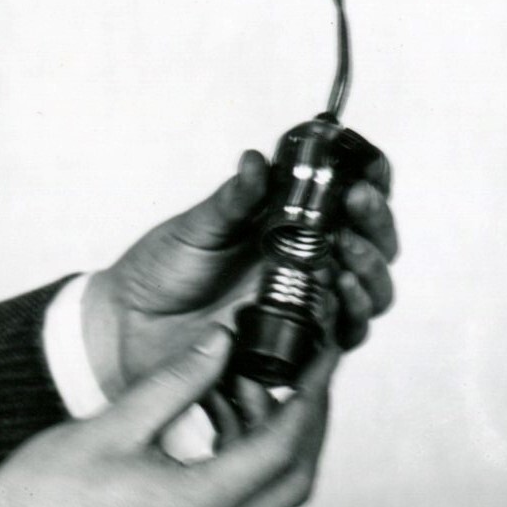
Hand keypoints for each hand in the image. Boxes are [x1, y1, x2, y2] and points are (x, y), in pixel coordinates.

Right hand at [0, 334, 338, 506]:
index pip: (283, 449)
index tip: (322, 360)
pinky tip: (224, 423)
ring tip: (256, 386)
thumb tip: (221, 343)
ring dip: (272, 442)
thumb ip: (176, 381)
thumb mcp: (113, 424)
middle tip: (305, 372)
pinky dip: (243, 464)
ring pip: (266, 497)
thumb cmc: (37, 502)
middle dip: (306, 422)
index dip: (310, 397)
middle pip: (292, 481)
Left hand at [78, 142, 396, 427]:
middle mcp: (310, 265)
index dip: (370, 185)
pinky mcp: (300, 345)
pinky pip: (344, 335)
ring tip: (349, 250)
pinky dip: (351, 313)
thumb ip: (234, 200)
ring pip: (369, 292)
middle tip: (358, 203)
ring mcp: (308, 306)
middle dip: (376, 224)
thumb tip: (257, 160)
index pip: (350, 204)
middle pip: (374, 247)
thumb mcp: (197, 228)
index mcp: (292, 226)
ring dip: (370, 269)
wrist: (130, 327)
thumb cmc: (162, 272)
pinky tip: (338, 290)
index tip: (366, 173)